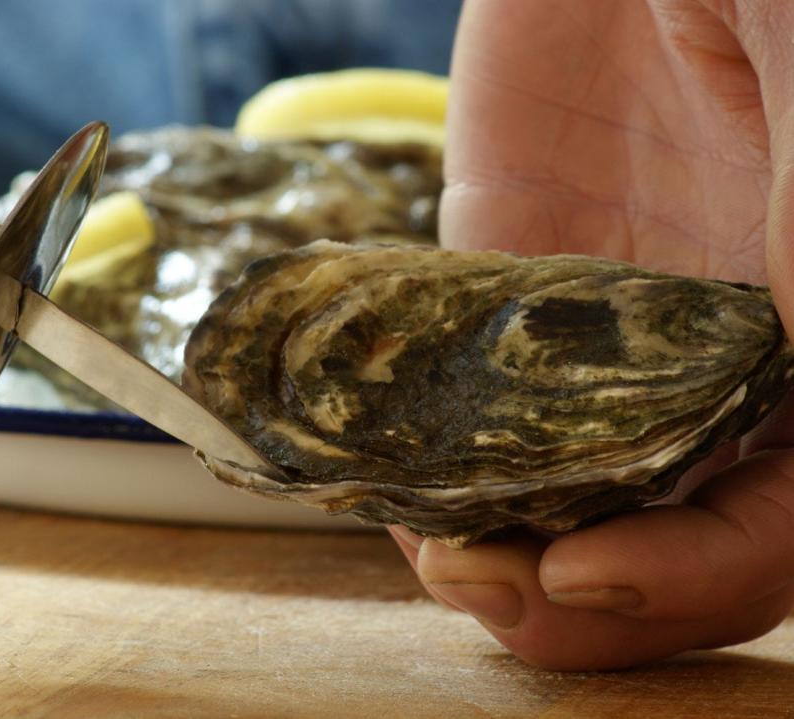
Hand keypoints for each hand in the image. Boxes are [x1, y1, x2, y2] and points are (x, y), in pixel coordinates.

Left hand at [390, 0, 793, 669]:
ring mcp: (607, 324)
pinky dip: (434, 460)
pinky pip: (471, 398)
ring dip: (503, 542)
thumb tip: (786, 396)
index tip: (586, 571)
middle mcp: (722, 350)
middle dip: (583, 589)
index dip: (698, 572)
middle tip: (492, 586)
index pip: (781, 516)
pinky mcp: (508, 282)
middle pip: (670, 525)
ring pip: (567, 484)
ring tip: (440, 556)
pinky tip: (394, 483)